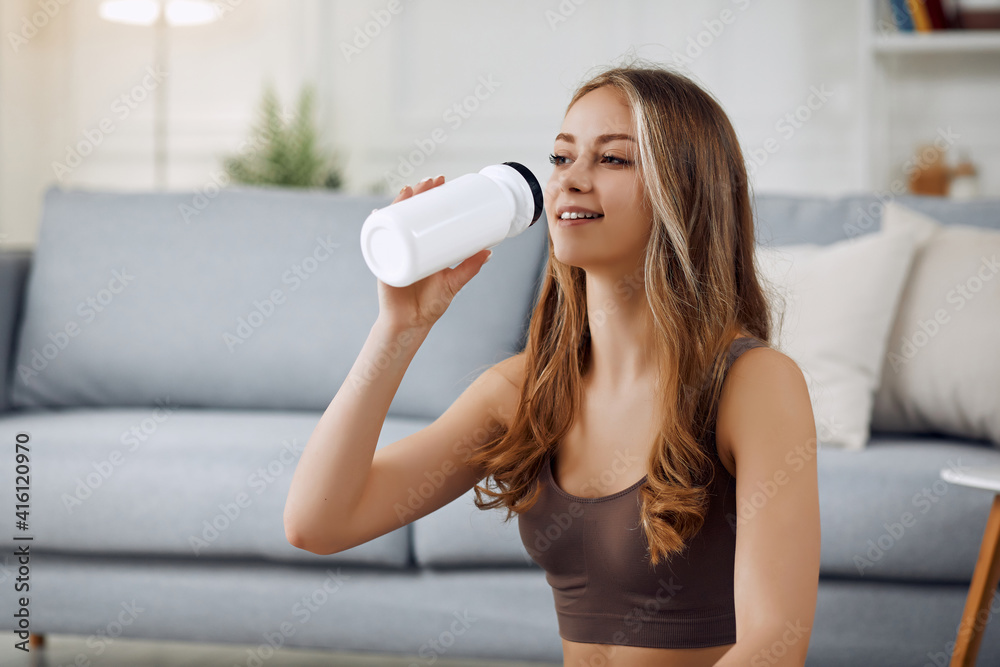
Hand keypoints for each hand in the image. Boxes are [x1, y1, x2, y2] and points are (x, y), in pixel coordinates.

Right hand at [375, 175, 492, 332]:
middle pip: (410, 212)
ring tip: (409, 190)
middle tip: (431, 181)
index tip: (443, 182)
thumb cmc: (430, 304)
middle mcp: (407, 245)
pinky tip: (379, 213)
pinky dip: (377, 226)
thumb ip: (469, 268)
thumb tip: (489, 252)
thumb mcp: (453, 283)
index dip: (432, 197)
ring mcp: (394, 251)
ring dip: (399, 203)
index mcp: (423, 246)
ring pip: (394, 221)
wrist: (411, 325)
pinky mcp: (384, 263)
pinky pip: (378, 242)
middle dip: (418, 193)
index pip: (426, 214)